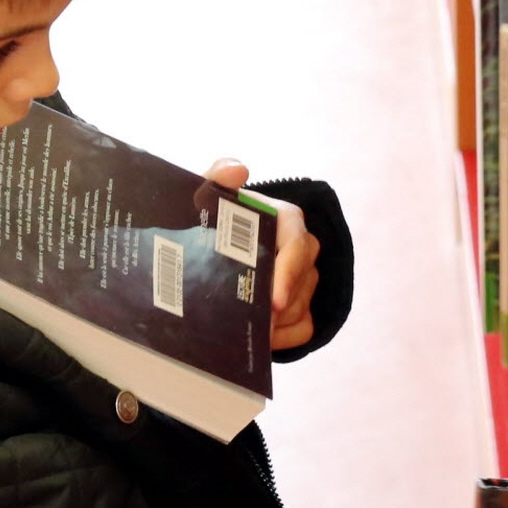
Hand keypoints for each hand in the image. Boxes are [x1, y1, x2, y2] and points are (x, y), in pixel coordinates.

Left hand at [203, 159, 320, 350]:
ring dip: (277, 324)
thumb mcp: (203, 200)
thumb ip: (214, 180)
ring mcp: (304, 278)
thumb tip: (238, 168)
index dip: (289, 272)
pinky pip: (305, 328)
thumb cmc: (206, 223)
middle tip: (252, 325)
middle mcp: (300, 247)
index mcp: (282, 219)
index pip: (297, 243)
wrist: (202, 254)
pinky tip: (260, 340)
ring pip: (303, 306)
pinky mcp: (303, 305)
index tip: (273, 300)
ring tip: (247, 332)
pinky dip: (284, 339)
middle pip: (303, 280)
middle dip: (278, 306)